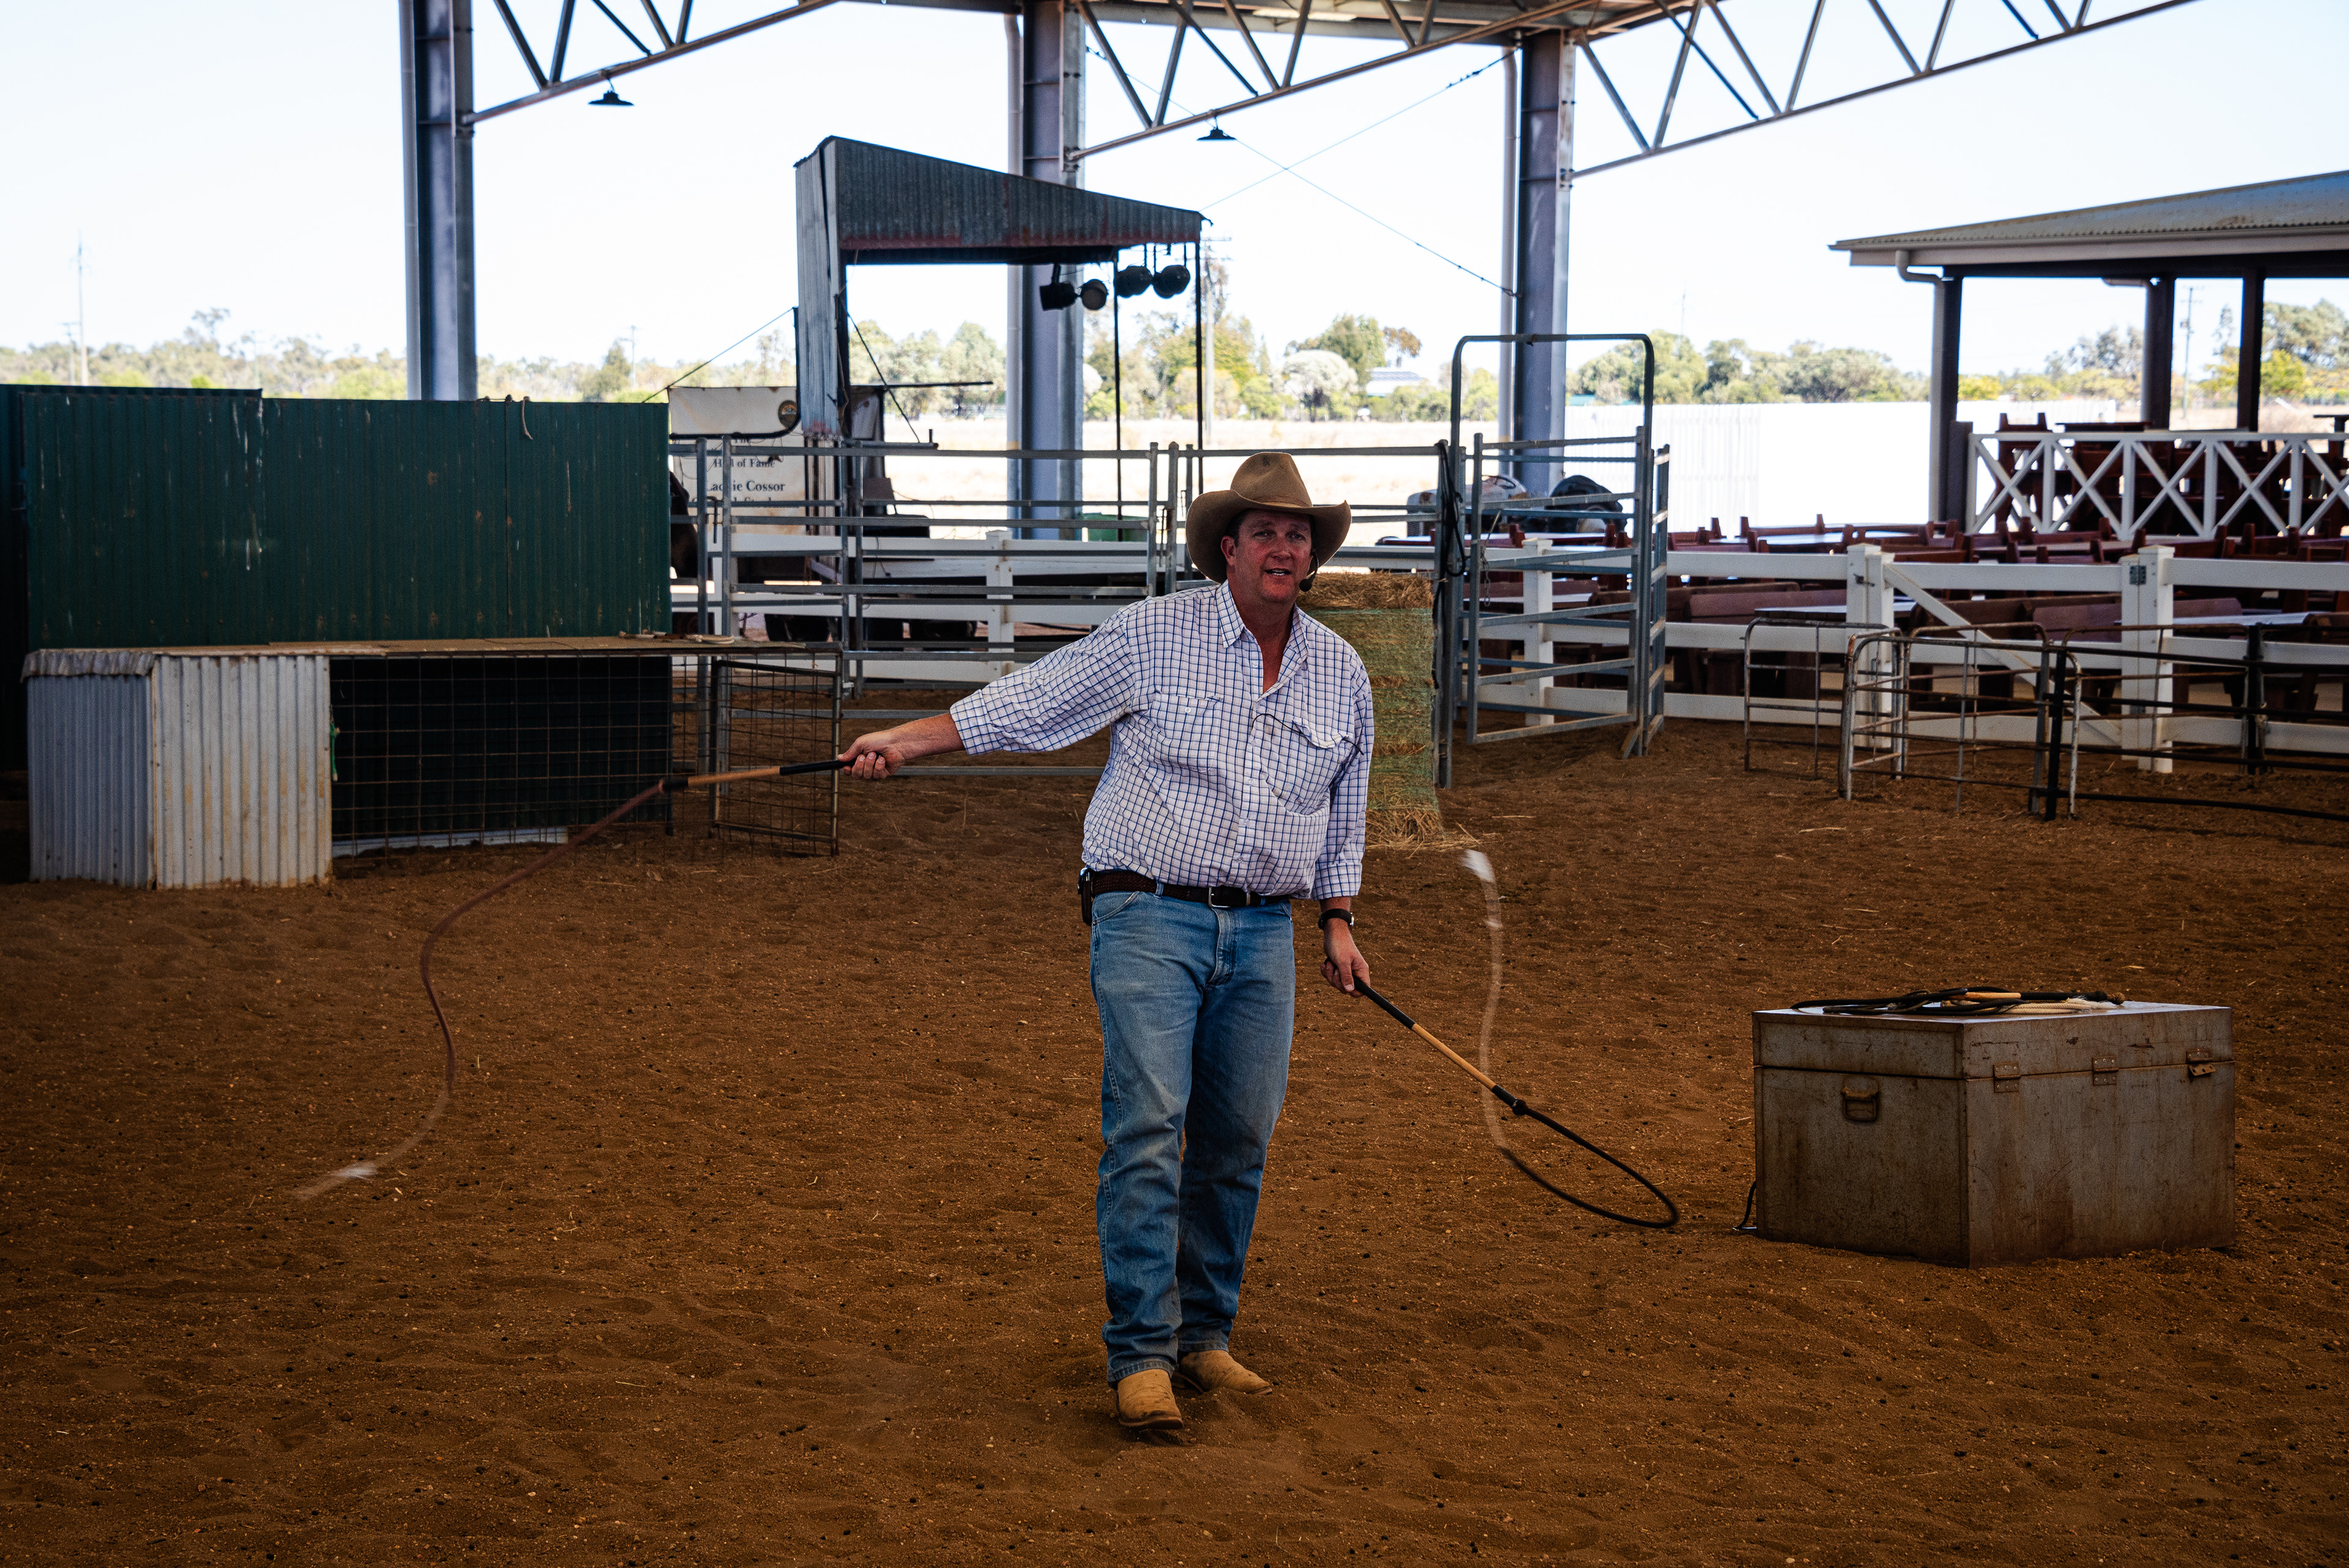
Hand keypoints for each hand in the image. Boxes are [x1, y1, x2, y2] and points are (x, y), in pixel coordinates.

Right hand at [836, 712, 964, 781]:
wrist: (895, 743)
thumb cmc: (879, 740)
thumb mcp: (861, 743)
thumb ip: (850, 752)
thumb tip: (839, 758)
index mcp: (858, 759)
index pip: (849, 770)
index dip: (847, 770)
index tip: (847, 767)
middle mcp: (865, 766)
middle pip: (856, 775)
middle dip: (859, 766)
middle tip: (864, 756)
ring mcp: (874, 771)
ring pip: (866, 776)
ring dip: (869, 765)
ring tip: (875, 755)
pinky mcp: (883, 774)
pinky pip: (876, 776)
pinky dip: (878, 766)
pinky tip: (882, 759)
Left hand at [1320, 917, 1368, 994]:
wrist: (1332, 933)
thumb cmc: (1340, 944)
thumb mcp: (1343, 961)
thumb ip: (1346, 976)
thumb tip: (1349, 991)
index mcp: (1361, 970)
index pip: (1364, 989)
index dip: (1355, 992)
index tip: (1345, 987)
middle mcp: (1355, 972)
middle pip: (1347, 988)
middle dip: (1337, 981)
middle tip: (1335, 969)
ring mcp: (1346, 971)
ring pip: (1337, 983)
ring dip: (1330, 975)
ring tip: (1330, 964)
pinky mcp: (1337, 968)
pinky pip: (1331, 977)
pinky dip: (1326, 972)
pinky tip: (1325, 964)